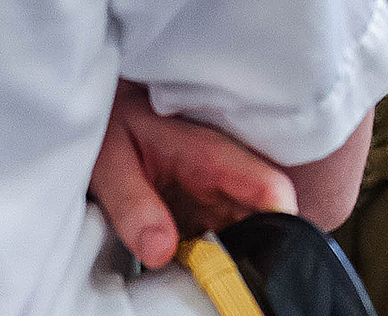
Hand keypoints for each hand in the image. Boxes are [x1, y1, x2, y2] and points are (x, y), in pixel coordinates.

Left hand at [90, 80, 298, 270]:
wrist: (107, 113)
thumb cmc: (112, 126)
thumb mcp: (111, 164)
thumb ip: (134, 207)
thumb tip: (160, 252)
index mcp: (211, 156)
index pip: (270, 189)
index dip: (280, 227)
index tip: (258, 261)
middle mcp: (226, 175)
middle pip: (265, 218)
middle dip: (252, 250)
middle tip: (214, 273)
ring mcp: (219, 194)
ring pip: (248, 232)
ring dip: (230, 257)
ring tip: (193, 267)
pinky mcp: (206, 209)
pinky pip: (224, 239)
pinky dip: (212, 258)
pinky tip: (185, 262)